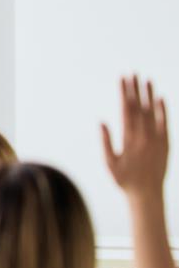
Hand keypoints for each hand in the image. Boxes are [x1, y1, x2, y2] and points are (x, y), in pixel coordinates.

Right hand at [101, 75, 168, 199]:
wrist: (148, 194)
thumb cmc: (124, 180)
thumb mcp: (109, 163)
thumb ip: (105, 142)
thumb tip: (101, 121)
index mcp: (129, 138)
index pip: (126, 109)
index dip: (123, 92)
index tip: (122, 79)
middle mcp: (144, 136)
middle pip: (139, 106)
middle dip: (135, 89)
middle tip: (132, 73)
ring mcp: (157, 139)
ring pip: (153, 112)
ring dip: (149, 95)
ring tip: (146, 79)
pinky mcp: (166, 143)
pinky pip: (165, 123)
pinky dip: (163, 110)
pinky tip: (161, 98)